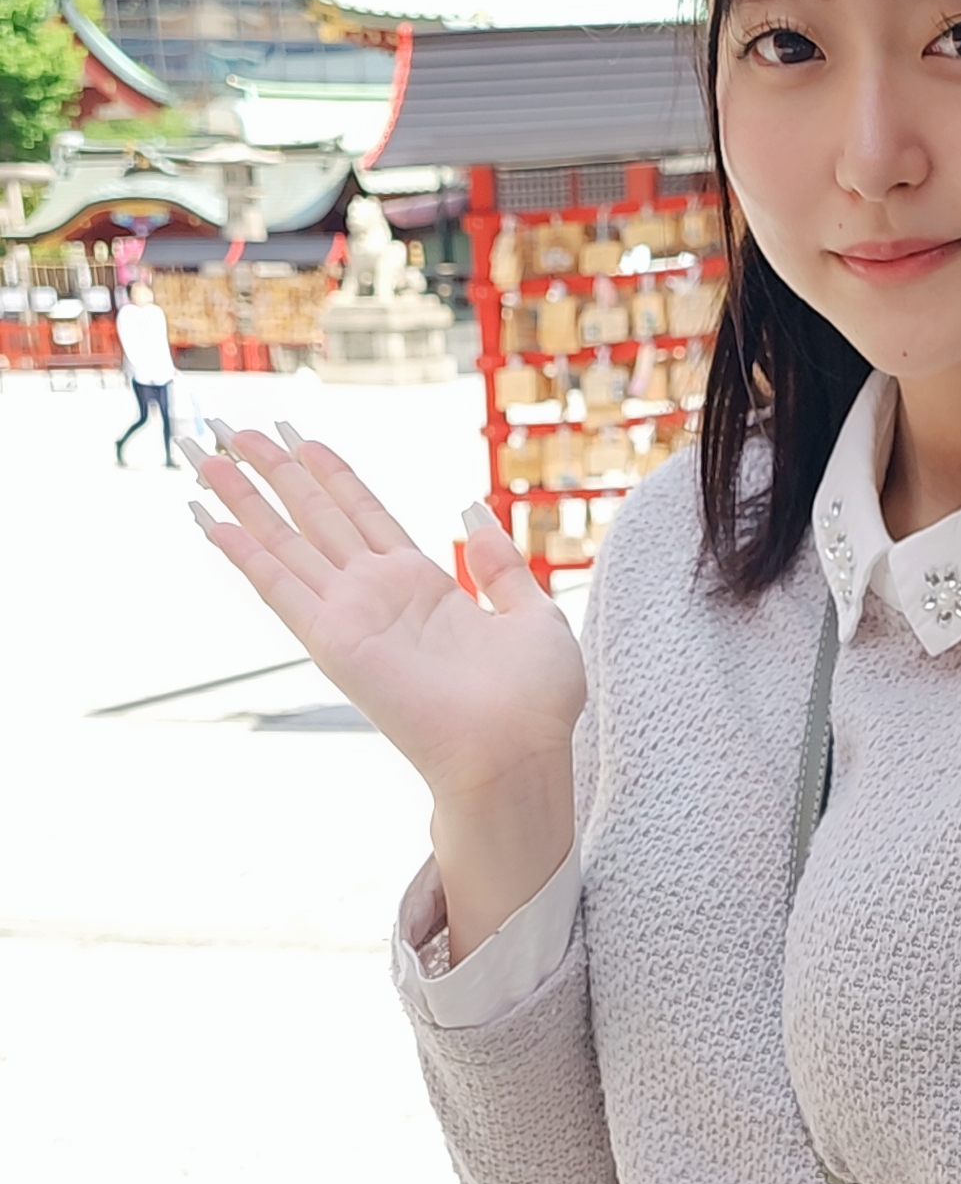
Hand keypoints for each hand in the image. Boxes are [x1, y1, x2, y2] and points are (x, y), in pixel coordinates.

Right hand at [186, 426, 585, 931]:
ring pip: (284, 541)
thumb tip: (477, 522)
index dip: (329, 473)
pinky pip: (278, 586)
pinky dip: (243, 552)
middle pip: (312, 517)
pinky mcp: (333, 641)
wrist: (516, 753)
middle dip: (273, 472)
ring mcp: (351, 616)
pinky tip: (210, 521)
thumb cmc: (533, 702)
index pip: (364, 514)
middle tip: (232, 430)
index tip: (297, 437)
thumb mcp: (532, 616)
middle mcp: (377, 596)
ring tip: (204, 456)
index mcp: (423, 586)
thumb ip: (503, 569)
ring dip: (242, 498)